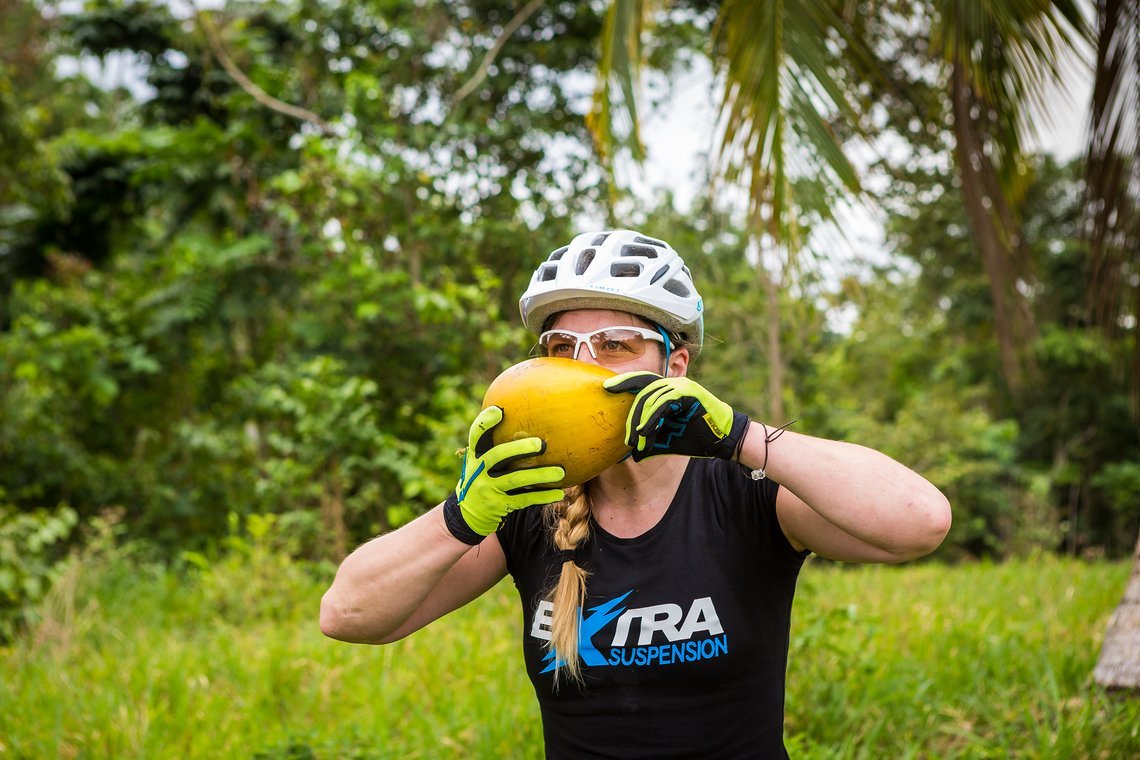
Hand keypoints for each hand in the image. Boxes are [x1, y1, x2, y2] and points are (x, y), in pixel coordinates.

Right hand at [443, 405, 565, 544]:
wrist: (468, 515)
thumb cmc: (483, 479)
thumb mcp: (481, 463)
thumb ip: (495, 447)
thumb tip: (526, 419)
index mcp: (474, 456)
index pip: (476, 435)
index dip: (485, 422)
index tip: (499, 410)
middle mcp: (477, 471)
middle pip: (497, 456)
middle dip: (519, 449)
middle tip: (541, 444)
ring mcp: (487, 490)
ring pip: (515, 479)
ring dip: (539, 475)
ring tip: (561, 471)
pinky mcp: (498, 506)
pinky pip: (524, 499)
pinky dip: (542, 496)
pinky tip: (559, 492)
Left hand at [603, 373, 749, 461]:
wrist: (722, 440)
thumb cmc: (694, 438)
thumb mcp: (665, 440)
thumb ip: (648, 442)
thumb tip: (629, 456)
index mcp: (666, 390)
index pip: (641, 381)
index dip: (623, 381)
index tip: (605, 387)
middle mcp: (672, 383)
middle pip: (642, 391)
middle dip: (630, 415)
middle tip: (626, 438)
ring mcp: (681, 385)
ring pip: (650, 398)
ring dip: (640, 421)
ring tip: (635, 440)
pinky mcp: (689, 392)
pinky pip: (663, 403)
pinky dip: (651, 418)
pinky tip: (644, 431)